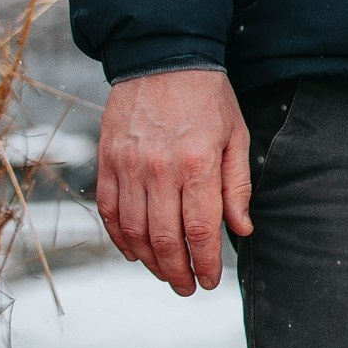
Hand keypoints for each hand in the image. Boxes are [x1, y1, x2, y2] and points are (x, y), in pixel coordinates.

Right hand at [94, 69, 252, 295]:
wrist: (162, 60)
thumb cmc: (208, 98)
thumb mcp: (236, 137)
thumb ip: (237, 187)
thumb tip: (241, 230)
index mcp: (196, 164)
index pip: (199, 230)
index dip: (205, 262)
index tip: (210, 281)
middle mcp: (158, 171)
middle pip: (164, 239)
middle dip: (178, 272)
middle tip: (188, 288)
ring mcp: (127, 168)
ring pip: (134, 232)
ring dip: (150, 261)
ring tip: (167, 274)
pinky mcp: (106, 163)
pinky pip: (109, 212)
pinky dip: (120, 238)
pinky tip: (135, 252)